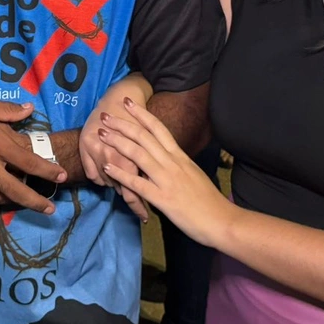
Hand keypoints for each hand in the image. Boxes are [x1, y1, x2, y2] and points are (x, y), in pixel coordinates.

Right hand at [81, 98, 149, 221]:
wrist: (118, 98)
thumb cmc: (138, 121)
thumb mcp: (149, 142)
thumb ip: (149, 165)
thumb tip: (154, 187)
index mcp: (130, 154)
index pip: (134, 189)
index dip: (139, 205)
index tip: (146, 217)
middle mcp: (111, 154)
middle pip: (119, 187)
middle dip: (131, 200)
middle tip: (140, 210)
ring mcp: (96, 151)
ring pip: (106, 182)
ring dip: (116, 186)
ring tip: (125, 191)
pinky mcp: (85, 147)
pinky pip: (92, 174)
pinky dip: (101, 179)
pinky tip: (108, 178)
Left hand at [98, 98, 235, 246]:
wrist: (222, 220)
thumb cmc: (208, 200)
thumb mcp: (192, 174)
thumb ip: (176, 165)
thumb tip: (160, 159)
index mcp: (180, 156)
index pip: (159, 128)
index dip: (142, 114)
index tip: (127, 103)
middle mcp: (173, 163)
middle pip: (144, 137)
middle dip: (123, 124)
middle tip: (105, 115)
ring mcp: (167, 179)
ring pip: (139, 154)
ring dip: (118, 142)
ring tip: (102, 134)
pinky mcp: (163, 198)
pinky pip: (138, 183)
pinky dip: (121, 174)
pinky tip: (107, 167)